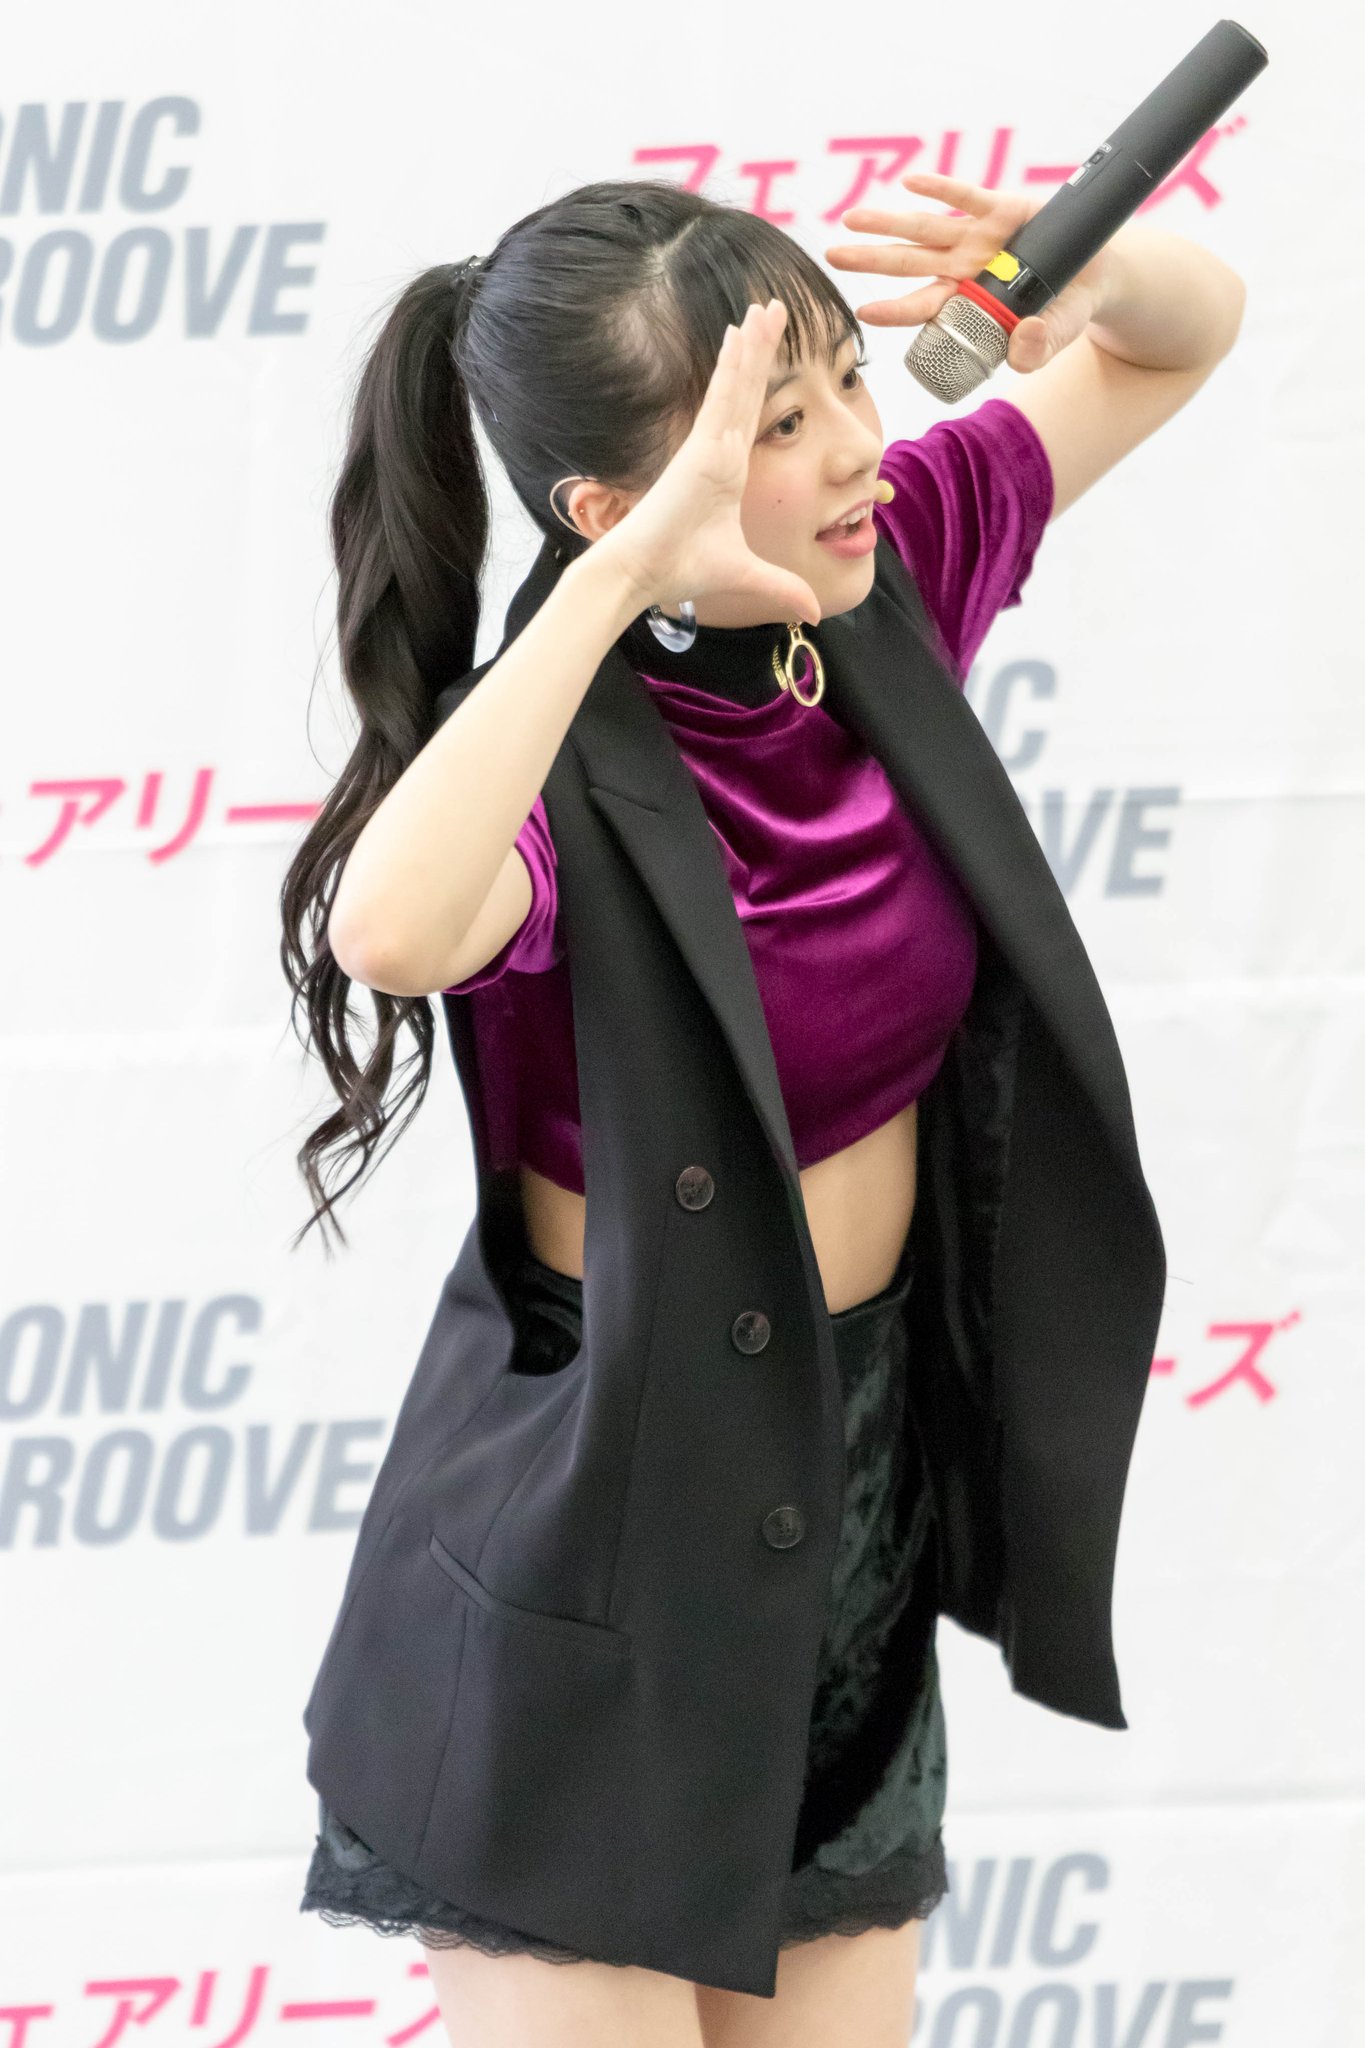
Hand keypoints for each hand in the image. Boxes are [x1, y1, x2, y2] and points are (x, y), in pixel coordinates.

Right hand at [595, 300, 822, 626]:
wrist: (640, 575)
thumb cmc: (679, 570)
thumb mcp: (745, 575)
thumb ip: (781, 587)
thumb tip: (815, 610)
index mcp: (726, 469)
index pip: (751, 413)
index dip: (762, 378)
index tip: (772, 346)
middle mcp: (717, 450)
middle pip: (745, 388)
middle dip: (760, 346)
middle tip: (776, 307)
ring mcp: (708, 446)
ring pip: (736, 385)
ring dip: (752, 344)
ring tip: (767, 306)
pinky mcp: (700, 450)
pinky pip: (721, 399)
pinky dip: (733, 365)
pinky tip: (741, 333)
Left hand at [825, 168, 1116, 373]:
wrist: (1095, 273)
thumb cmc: (1063, 310)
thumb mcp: (1054, 336)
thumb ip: (1035, 350)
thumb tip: (1021, 350)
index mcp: (969, 302)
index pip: (924, 307)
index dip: (895, 310)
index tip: (863, 312)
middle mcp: (964, 267)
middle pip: (909, 263)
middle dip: (871, 260)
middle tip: (833, 256)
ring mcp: (978, 236)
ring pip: (926, 228)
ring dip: (889, 223)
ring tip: (852, 219)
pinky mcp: (1001, 207)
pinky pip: (966, 196)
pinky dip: (941, 188)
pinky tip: (911, 182)